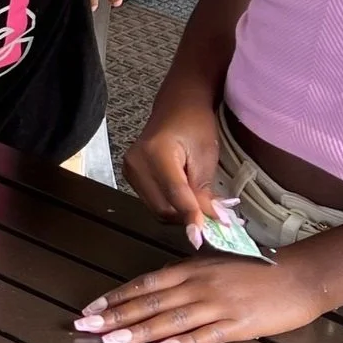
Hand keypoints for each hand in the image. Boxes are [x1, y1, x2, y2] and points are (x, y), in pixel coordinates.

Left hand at [73, 252, 324, 342]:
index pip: (146, 282)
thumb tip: (157, 286)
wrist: (299, 276)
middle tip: (86, 328)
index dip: (117, 296)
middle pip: (150, 302)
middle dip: (115, 316)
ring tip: (111, 342)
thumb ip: (187, 274)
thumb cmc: (256, 268)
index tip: (91, 308)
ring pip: (170, 319)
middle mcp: (200, 285)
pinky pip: (204, 336)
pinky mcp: (237, 326)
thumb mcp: (216, 263)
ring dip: (138, 332)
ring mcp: (218, 305)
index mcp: (193, 268)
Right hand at [123, 103, 221, 232]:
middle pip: (163, 207)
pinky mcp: (131, 175)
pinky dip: (171, 205)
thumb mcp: (206, 155)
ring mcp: (130, 169)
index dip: (191, 216)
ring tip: (198, 201)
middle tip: (211, 216)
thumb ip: (204, 190)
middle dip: (187, 216)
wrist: (178, 105)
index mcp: (156, 152)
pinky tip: (183, 195)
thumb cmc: (195, 124)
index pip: (175, 194)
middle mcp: (137, 163)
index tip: (202, 237)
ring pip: (157, 209)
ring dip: (179, 212)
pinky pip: (153, 202)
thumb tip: (210, 221)